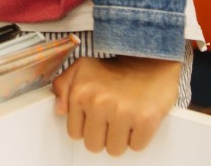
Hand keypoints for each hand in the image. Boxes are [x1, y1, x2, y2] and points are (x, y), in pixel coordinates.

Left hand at [52, 54, 180, 155]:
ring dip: (120, 139)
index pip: (75, 133)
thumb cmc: (115, 68)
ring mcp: (123, 113)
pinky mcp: (145, 121)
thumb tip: (60, 110)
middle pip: (93, 145)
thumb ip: (63, 86)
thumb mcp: (82, 68)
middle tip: (111, 120)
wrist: (150, 59)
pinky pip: (136, 147)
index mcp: (80, 93)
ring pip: (114, 150)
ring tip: (124, 119)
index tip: (96, 117)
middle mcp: (99, 103)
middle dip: (102, 136)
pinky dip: (138, 137)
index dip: (87, 127)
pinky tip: (137, 119)